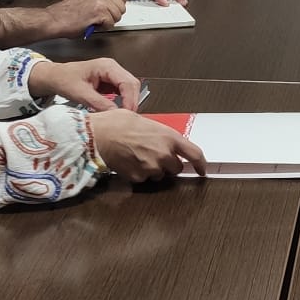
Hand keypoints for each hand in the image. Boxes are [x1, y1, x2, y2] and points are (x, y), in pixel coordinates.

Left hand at [29, 57, 138, 110]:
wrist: (56, 77)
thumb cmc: (65, 79)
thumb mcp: (81, 94)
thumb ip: (99, 104)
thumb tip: (115, 114)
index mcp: (106, 66)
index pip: (127, 82)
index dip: (131, 99)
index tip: (128, 113)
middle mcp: (112, 68)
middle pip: (132, 85)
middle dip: (132, 101)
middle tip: (128, 117)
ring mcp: (113, 74)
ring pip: (130, 89)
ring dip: (129, 102)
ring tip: (123, 115)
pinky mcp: (110, 82)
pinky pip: (123, 92)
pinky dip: (123, 101)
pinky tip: (118, 111)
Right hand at [48, 0, 127, 34]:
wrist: (56, 19)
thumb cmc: (69, 11)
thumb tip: (115, 3)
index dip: (116, 6)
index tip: (108, 10)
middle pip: (122, 6)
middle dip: (114, 15)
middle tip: (101, 18)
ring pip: (118, 15)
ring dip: (108, 22)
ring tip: (95, 20)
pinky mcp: (99, 11)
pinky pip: (111, 23)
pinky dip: (103, 27)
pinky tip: (93, 24)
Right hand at [86, 109, 207, 179]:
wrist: (97, 136)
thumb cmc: (116, 123)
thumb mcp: (143, 120)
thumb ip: (157, 132)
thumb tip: (158, 137)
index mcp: (169, 137)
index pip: (195, 155)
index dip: (201, 164)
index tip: (201, 169)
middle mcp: (164, 155)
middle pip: (177, 168)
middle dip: (169, 164)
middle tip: (155, 154)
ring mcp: (151, 168)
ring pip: (159, 175)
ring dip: (154, 169)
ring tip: (138, 156)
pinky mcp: (138, 178)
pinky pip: (144, 179)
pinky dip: (139, 173)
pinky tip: (129, 162)